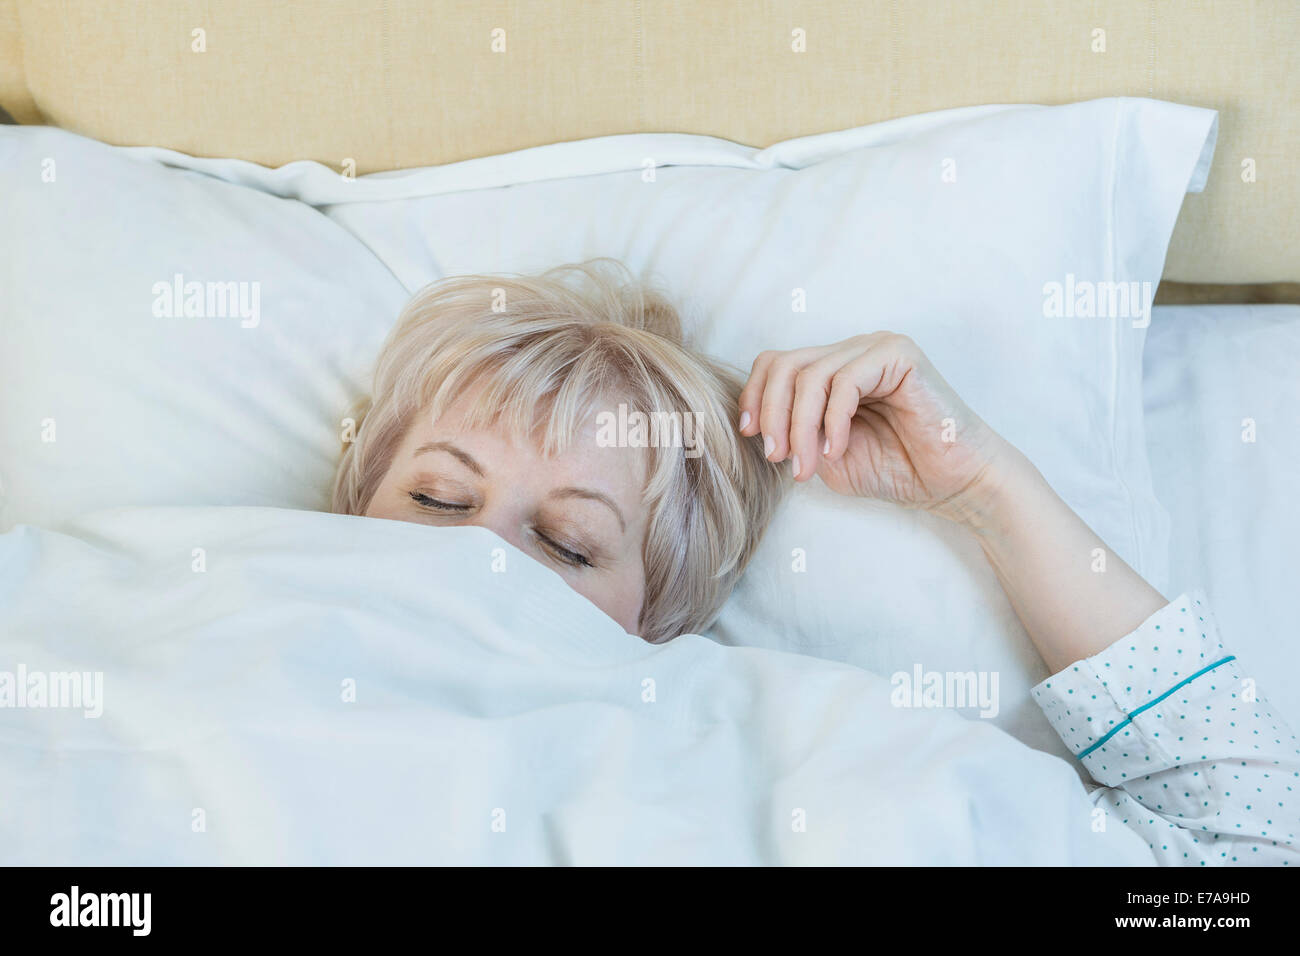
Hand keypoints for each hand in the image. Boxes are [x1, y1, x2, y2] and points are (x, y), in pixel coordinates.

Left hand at [738, 332, 1011, 522]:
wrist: (955, 483)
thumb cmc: (897, 469)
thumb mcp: (827, 455)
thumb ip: (795, 434)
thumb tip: (758, 424)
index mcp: (834, 368)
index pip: (777, 364)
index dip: (755, 397)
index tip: (752, 438)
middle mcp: (853, 351)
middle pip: (785, 365)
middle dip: (772, 415)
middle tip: (778, 457)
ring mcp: (876, 347)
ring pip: (811, 376)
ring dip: (800, 426)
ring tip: (807, 465)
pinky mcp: (899, 354)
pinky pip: (845, 382)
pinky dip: (832, 420)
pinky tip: (836, 450)